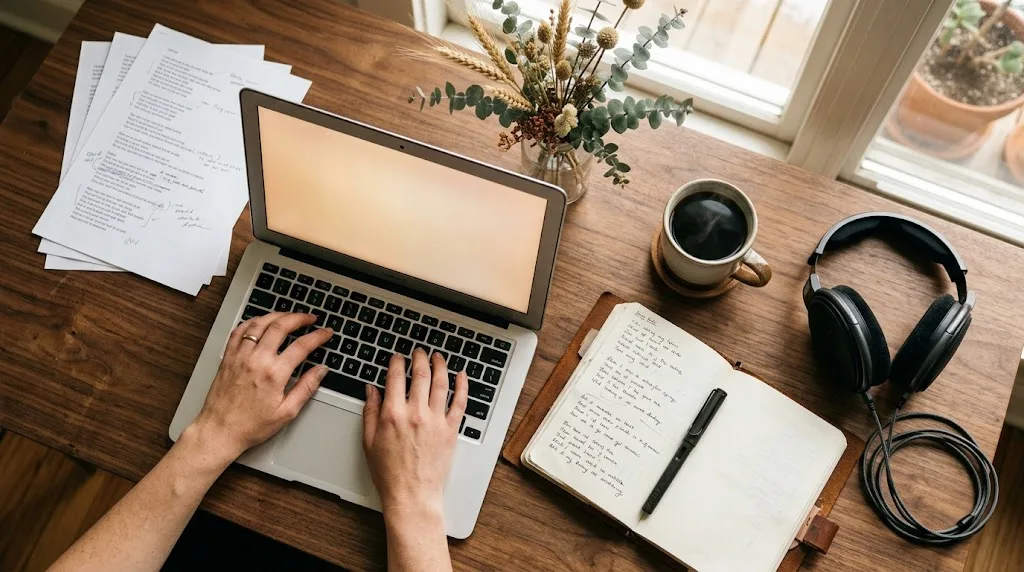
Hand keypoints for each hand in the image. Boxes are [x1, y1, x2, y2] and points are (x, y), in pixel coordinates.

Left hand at [187, 312, 332, 463]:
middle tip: (310, 318)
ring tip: (288, 316)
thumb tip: (321, 370)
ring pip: (260, 323)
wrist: (219, 431)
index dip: (318, 336)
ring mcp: (240, 356)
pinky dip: (252, 322)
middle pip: (281, 326)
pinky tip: (261, 322)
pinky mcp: (228, 357)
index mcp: (274, 374)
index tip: (326, 333)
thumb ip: (306, 387)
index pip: (302, 346)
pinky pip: (240, 331)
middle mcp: (256, 360)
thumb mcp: (287, 412)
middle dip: (299, 318)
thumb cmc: (251, 425)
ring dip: (277, 315)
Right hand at [362, 349, 467, 516]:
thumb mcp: (369, 441)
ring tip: (438, 357)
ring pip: (441, 383)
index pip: (396, 377)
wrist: (412, 494)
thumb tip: (371, 389)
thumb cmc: (389, 473)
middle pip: (421, 375)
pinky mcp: (451, 430)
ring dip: (440, 365)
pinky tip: (462, 375)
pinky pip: (460, 402)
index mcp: (393, 414)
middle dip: (420, 358)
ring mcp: (436, 420)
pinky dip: (462, 386)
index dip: (397, 362)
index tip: (398, 357)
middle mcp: (416, 413)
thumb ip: (370, 411)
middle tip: (419, 352)